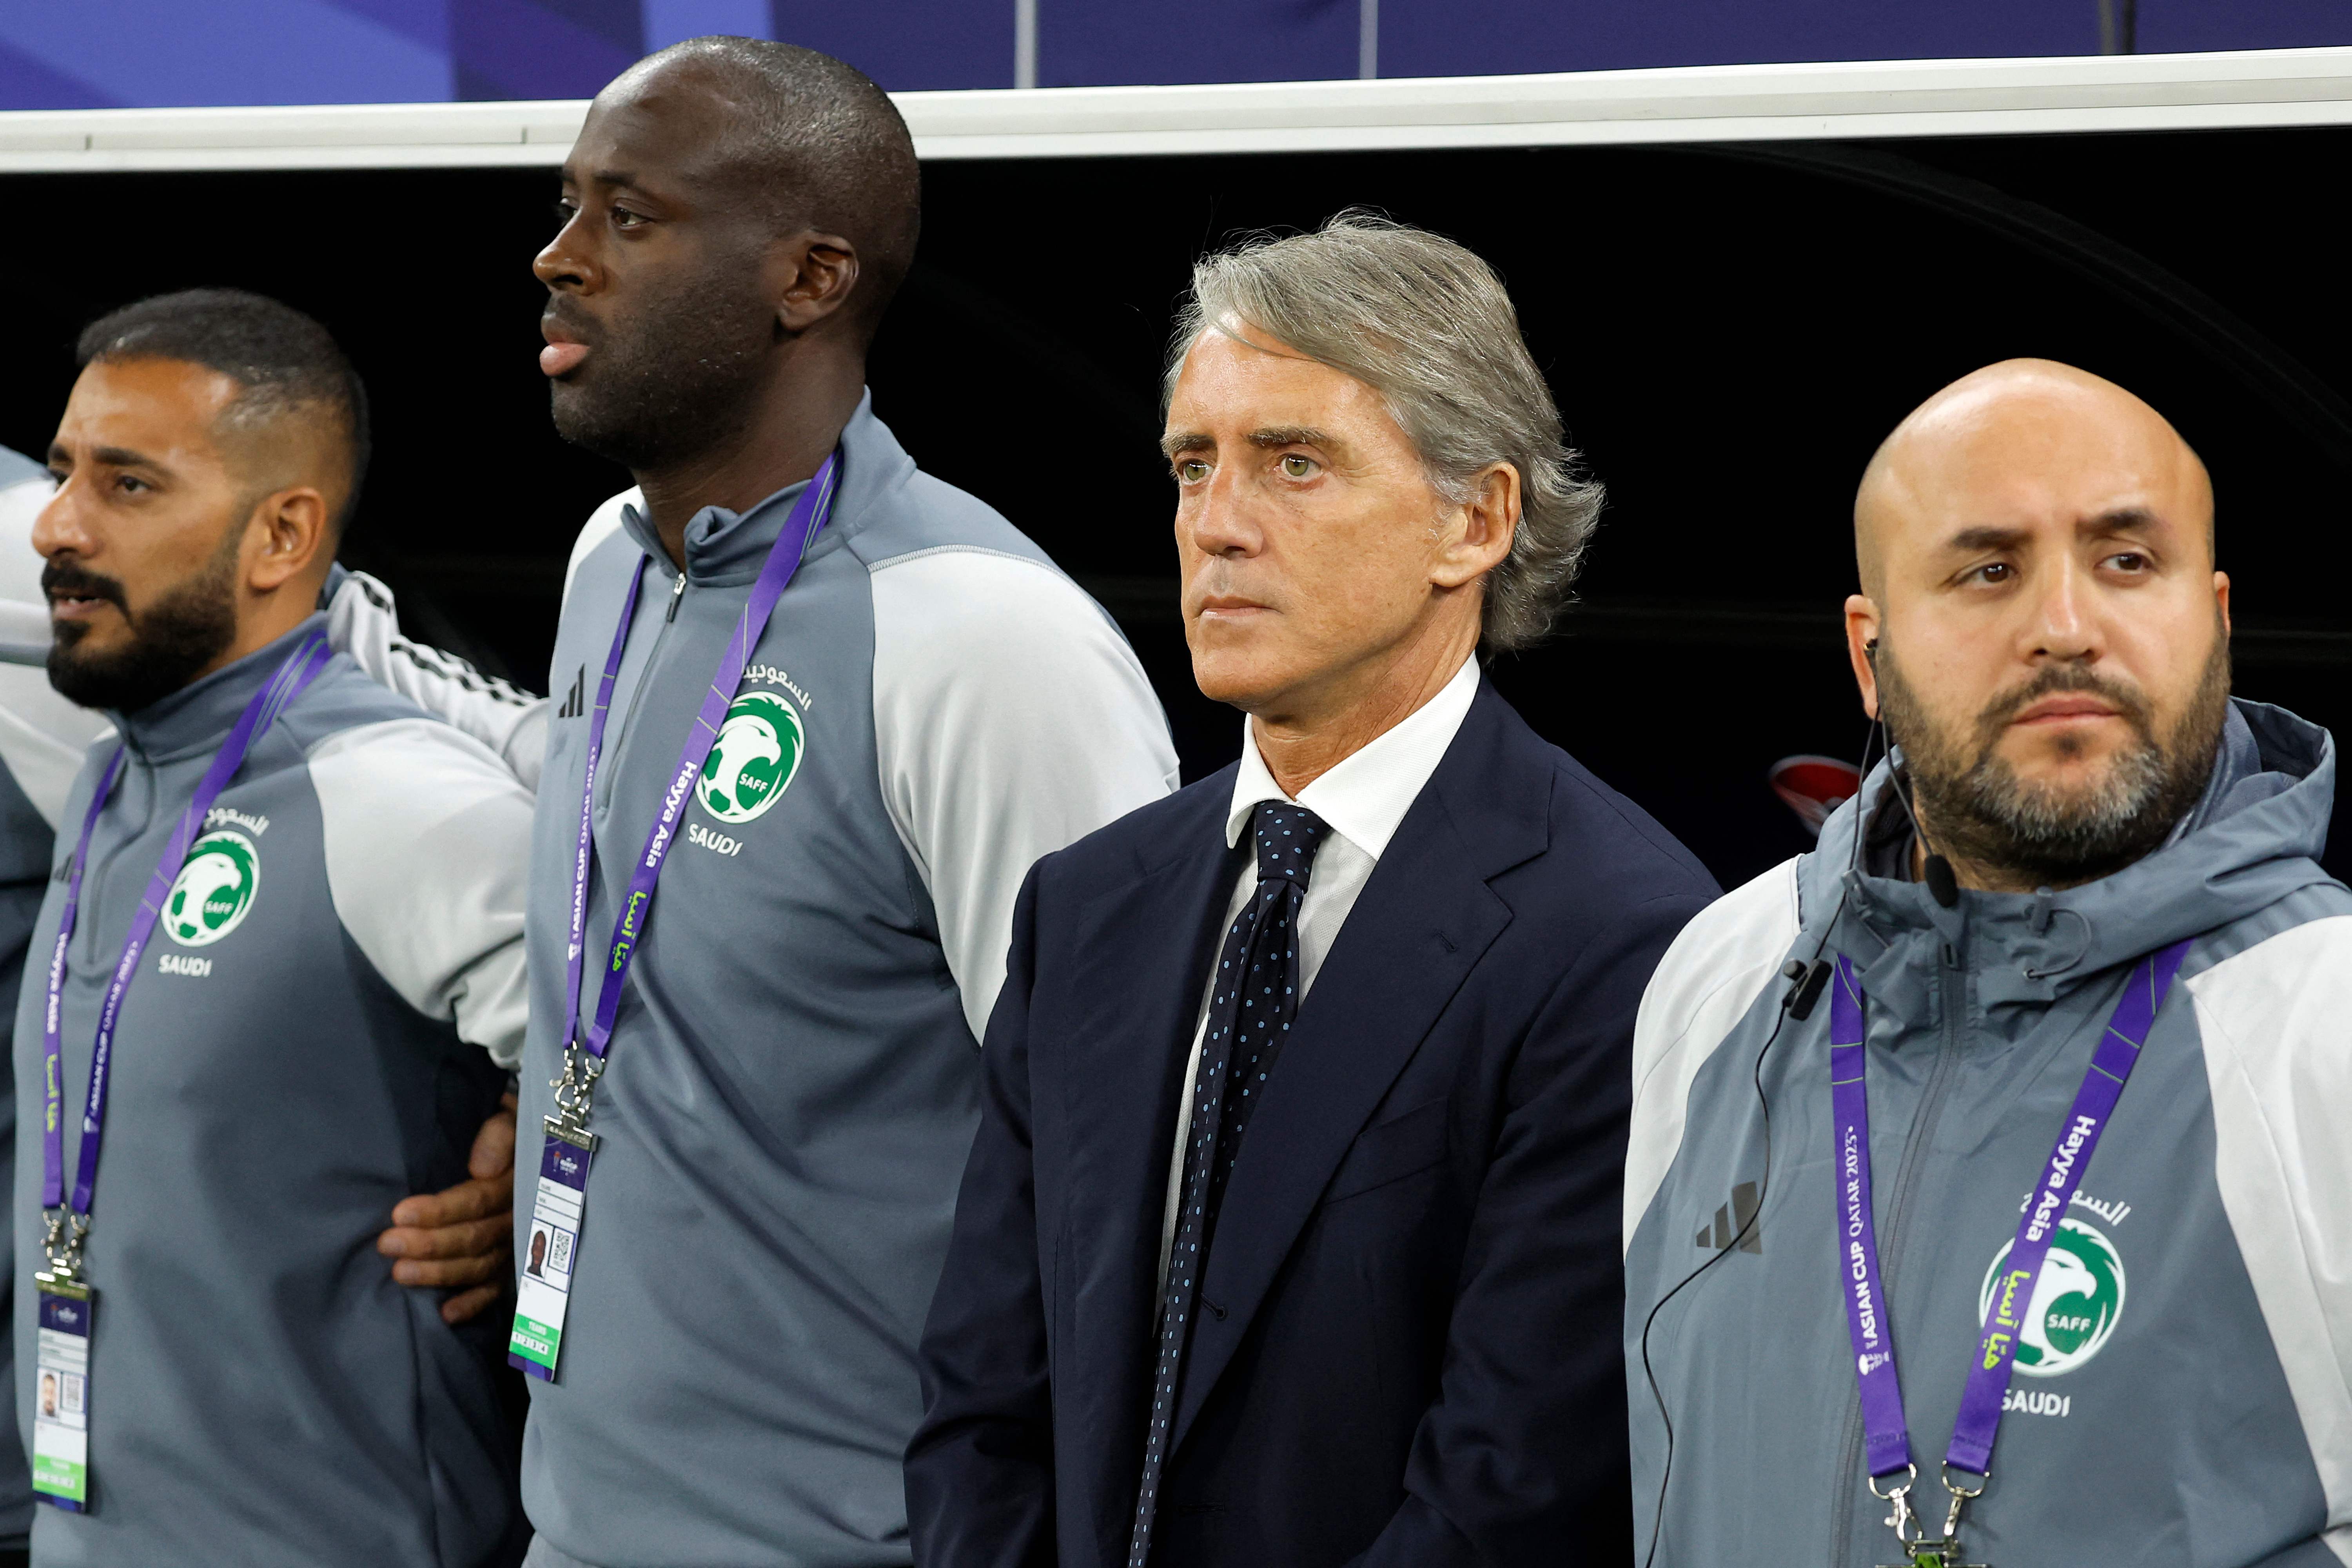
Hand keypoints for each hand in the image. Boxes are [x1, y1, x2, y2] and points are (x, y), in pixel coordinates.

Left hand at [378, 1093, 516, 1324]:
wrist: (529, 1135)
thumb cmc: (505, 1126)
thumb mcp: (506, 1114)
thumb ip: (498, 1134)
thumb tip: (481, 1167)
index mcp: (517, 1179)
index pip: (477, 1201)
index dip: (439, 1211)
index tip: (399, 1213)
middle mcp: (520, 1216)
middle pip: (475, 1238)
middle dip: (429, 1245)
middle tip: (387, 1245)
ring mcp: (516, 1242)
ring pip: (480, 1266)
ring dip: (440, 1274)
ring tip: (400, 1274)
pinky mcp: (512, 1261)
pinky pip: (497, 1289)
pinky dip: (474, 1303)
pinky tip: (446, 1314)